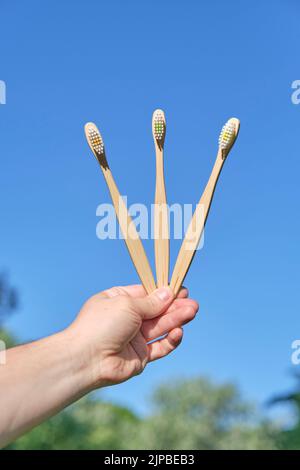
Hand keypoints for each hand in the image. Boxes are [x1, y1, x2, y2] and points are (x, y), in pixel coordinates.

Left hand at [67, 285, 198, 389]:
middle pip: (156, 310)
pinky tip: (179, 331)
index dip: (163, 292)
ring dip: (176, 319)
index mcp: (119, 300)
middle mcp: (127, 318)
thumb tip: (168, 293)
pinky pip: (160, 347)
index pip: (146, 293)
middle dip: (174, 306)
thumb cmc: (102, 325)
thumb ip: (151, 302)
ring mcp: (134, 338)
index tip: (180, 288)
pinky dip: (170, 339)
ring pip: (160, 327)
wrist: (87, 359)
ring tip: (192, 312)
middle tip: (192, 303)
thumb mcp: (128, 304)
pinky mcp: (141, 356)